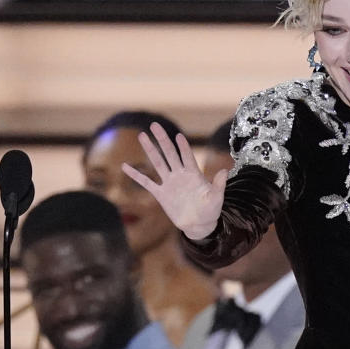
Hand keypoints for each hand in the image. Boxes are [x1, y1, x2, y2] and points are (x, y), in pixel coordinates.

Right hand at [122, 124, 227, 239]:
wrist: (199, 224)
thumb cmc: (210, 210)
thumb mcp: (217, 198)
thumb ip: (219, 185)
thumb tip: (224, 171)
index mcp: (193, 174)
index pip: (187, 156)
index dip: (183, 147)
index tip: (178, 136)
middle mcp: (180, 175)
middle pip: (169, 153)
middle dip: (162, 139)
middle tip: (154, 124)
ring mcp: (169, 183)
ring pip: (157, 163)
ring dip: (150, 150)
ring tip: (142, 135)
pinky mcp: (161, 194)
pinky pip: (146, 182)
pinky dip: (136, 175)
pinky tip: (125, 166)